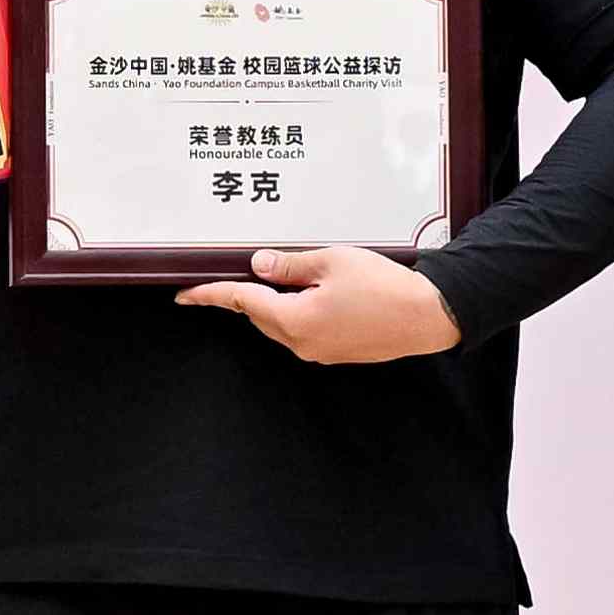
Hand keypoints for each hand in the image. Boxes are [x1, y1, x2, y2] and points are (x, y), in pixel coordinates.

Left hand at [186, 242, 459, 363]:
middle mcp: (302, 343)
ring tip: (289, 275)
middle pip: (260, 315)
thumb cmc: (384, 286)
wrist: (428, 315)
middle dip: (248, 294)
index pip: (241, 302)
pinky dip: (298, 311)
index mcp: (295, 320)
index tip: (185, 296)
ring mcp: (320, 352)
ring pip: (282, 324)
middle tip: (240, 270)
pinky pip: (304, 331)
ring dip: (276, 302)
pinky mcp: (337, 353)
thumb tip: (259, 266)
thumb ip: (289, 266)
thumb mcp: (331, 261)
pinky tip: (313, 293)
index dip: (211, 295)